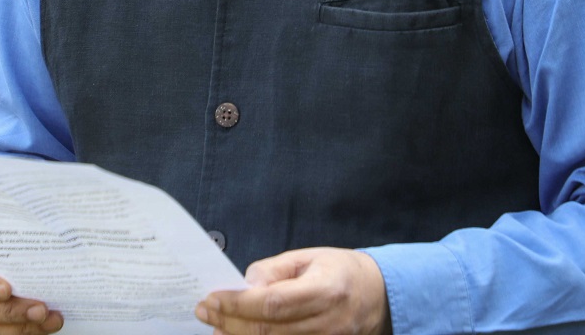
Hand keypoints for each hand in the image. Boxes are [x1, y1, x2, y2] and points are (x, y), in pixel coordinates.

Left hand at [195, 247, 391, 334]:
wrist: (379, 297)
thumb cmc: (341, 272)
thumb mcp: (309, 257)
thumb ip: (274, 270)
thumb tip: (244, 285)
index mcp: (326, 290)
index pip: (273, 303)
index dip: (237, 304)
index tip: (212, 298)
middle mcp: (328, 323)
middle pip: (268, 331)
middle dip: (229, 322)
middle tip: (204, 312)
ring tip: (216, 327)